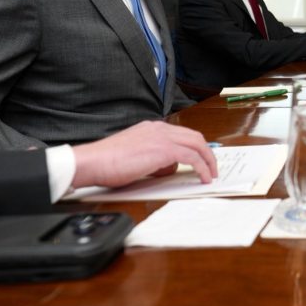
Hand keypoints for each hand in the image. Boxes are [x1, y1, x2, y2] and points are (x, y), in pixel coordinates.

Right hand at [71, 120, 216, 187]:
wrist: (94, 161)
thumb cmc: (106, 162)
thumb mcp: (134, 156)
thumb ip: (153, 158)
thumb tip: (167, 168)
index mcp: (151, 128)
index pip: (181, 134)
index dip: (195, 147)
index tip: (201, 159)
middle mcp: (159, 129)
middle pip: (194, 137)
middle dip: (207, 153)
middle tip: (212, 168)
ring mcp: (162, 137)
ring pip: (197, 145)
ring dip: (208, 161)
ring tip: (211, 175)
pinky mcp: (164, 149)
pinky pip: (192, 158)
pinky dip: (202, 168)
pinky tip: (204, 178)